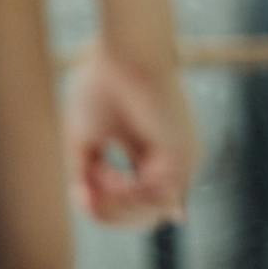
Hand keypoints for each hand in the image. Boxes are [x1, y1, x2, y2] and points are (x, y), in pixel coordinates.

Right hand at [64, 38, 196, 226]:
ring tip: (98, 177)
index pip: (133, 205)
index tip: (84, 188)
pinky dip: (130, 197)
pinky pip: (158, 201)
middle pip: (142, 217)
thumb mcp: (84, 140)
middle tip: (90, 185)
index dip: (106, 208)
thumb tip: (89, 209)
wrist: (127, 51)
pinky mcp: (184, 157)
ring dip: (116, 206)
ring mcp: (181, 162)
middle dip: (109, 210)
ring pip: (151, 215)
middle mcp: (172, 164)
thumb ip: (88, 176)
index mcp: (151, 156)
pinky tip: (115, 178)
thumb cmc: (103, 85)